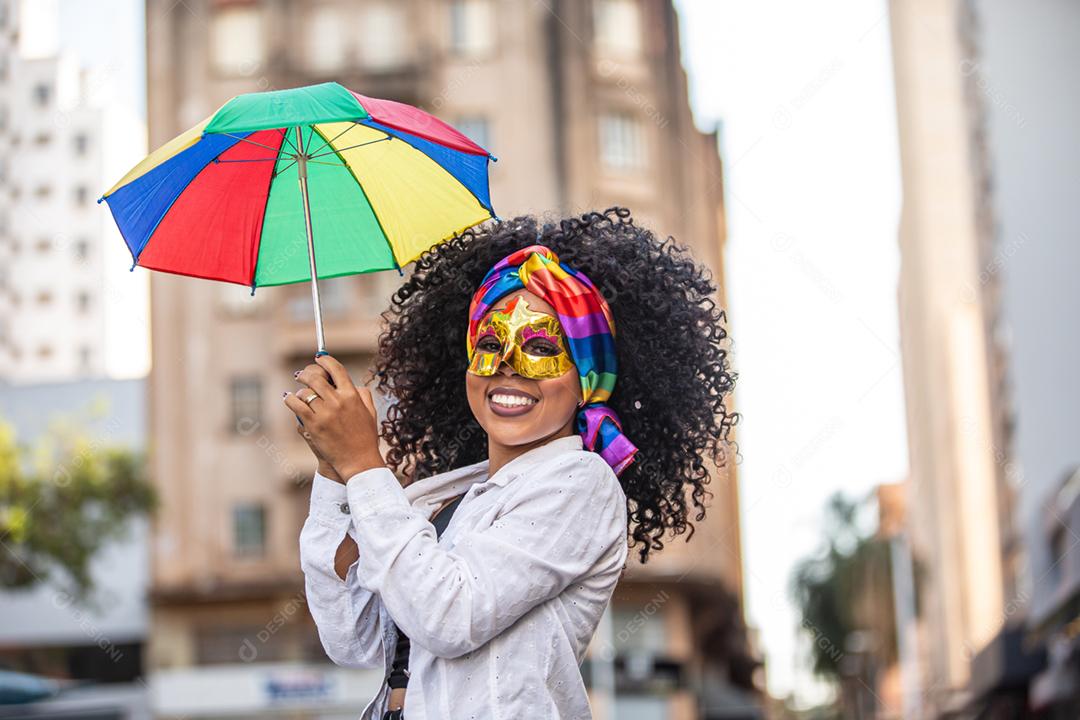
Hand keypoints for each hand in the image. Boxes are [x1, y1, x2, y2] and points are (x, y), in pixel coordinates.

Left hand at [284, 355, 385, 481]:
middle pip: (315, 377)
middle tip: (301, 374)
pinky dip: (290, 399)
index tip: (319, 358)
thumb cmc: (365, 438)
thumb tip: (352, 383)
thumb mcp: (370, 413)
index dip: (325, 360)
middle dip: (306, 373)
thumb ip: (363, 395)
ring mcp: (324, 413)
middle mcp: (337, 401)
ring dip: (299, 390)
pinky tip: (289, 398)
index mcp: (352, 395)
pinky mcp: (313, 424)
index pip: (336, 369)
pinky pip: (295, 404)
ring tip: (298, 392)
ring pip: (304, 391)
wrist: (358, 461)